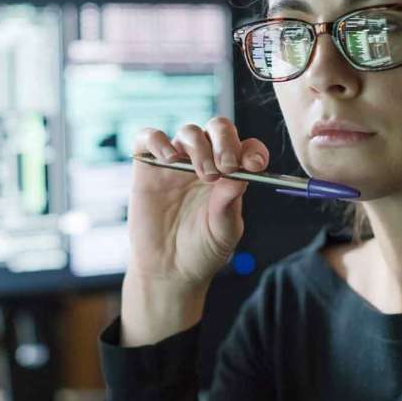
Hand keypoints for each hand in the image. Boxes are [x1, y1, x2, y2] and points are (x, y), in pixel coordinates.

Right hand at [127, 117, 269, 290]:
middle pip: (217, 129)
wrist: (167, 271)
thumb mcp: (223, 231)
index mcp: (230, 175)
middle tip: (225, 166)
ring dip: (199, 147)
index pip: (245, 148)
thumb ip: (229, 204)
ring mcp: (175, 163)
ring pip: (189, 132)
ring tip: (202, 174)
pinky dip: (158, 140)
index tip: (254, 165)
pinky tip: (169, 159)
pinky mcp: (148, 167)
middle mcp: (204, 162)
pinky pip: (149, 137)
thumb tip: (241, 174)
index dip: (252, 150)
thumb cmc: (200, 252)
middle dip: (225, 141)